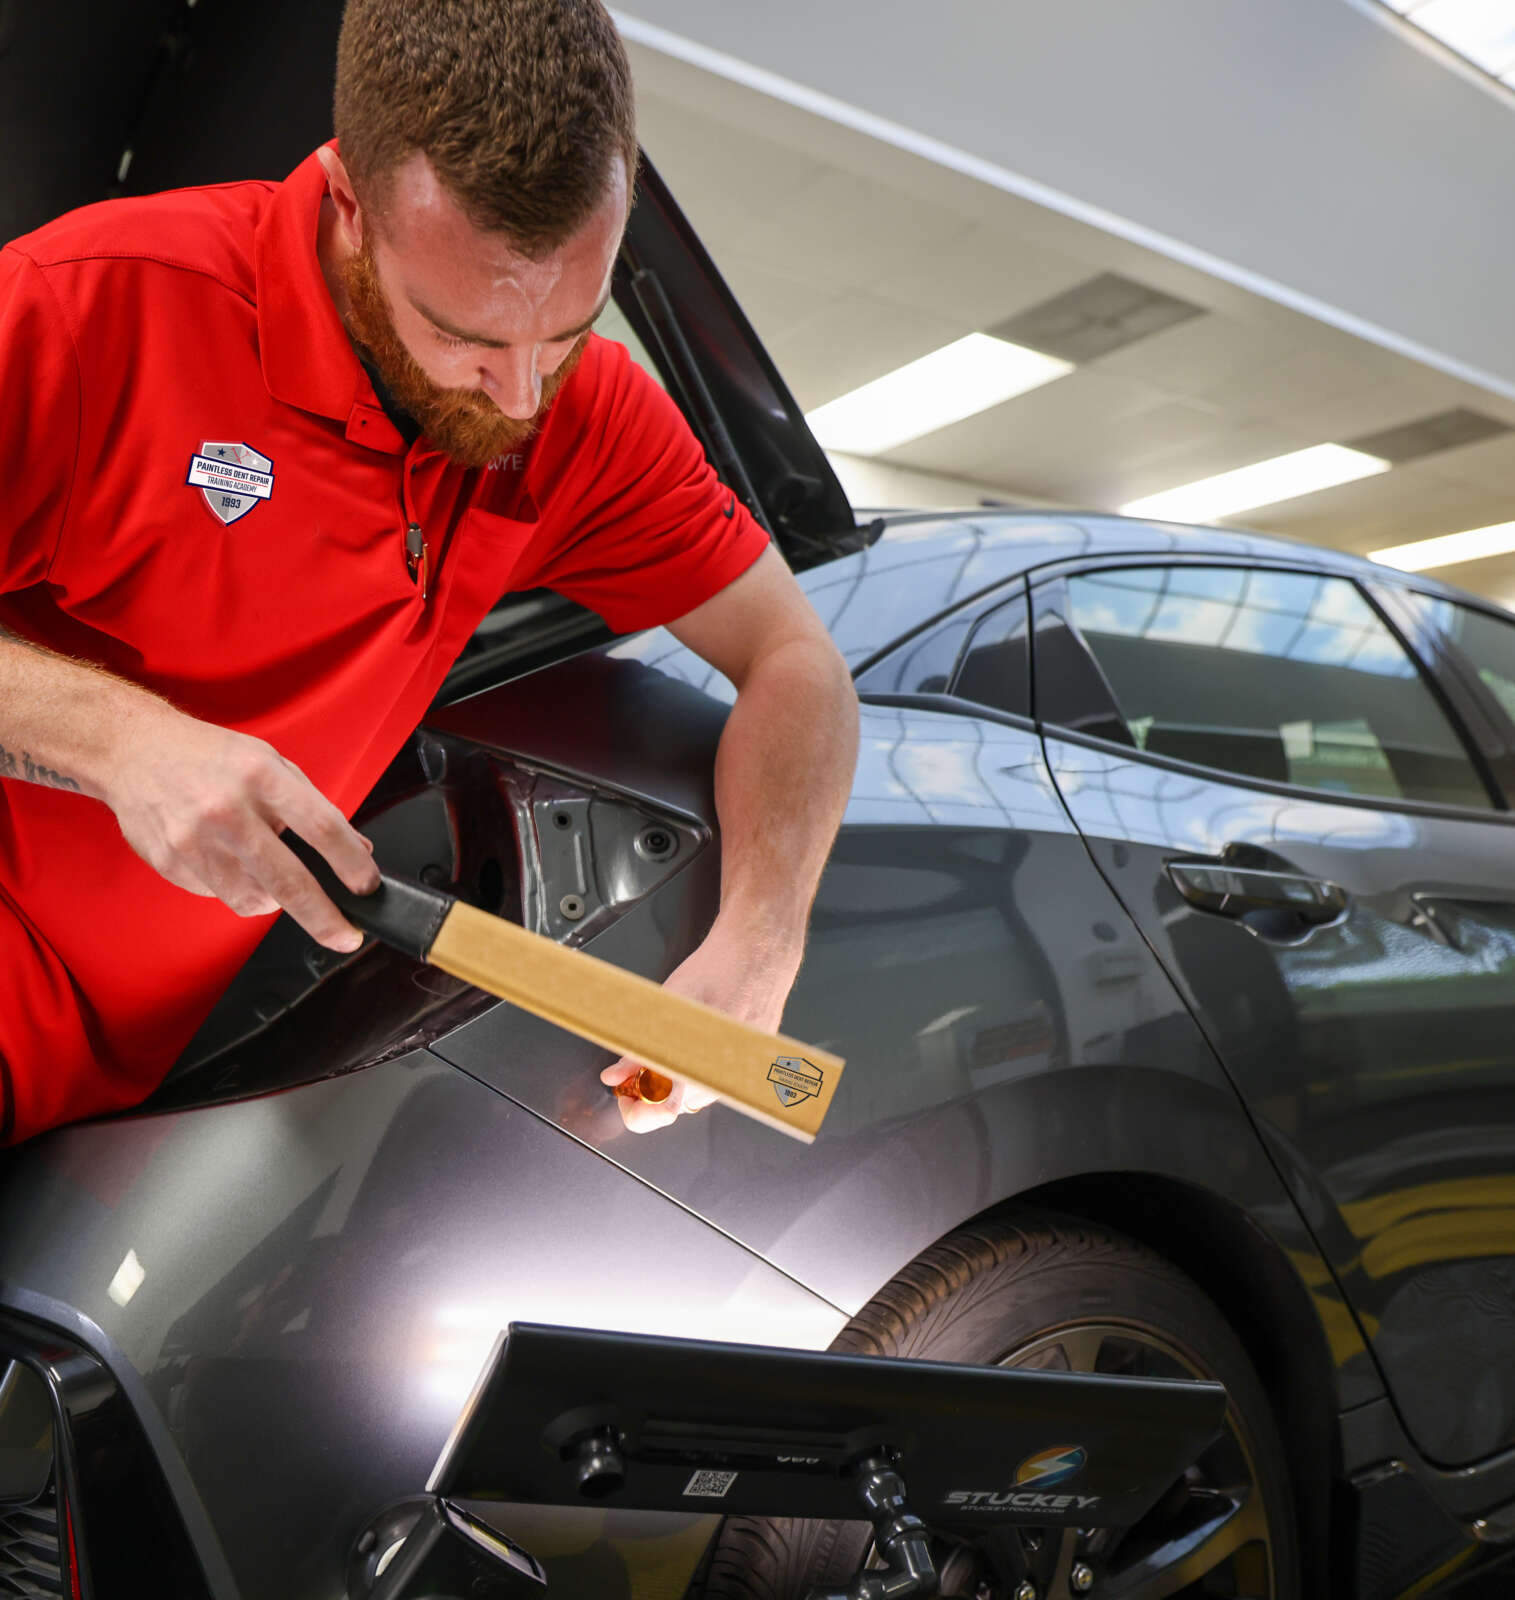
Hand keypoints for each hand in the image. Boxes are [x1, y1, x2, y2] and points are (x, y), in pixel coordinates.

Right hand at [104, 705, 379, 950]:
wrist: (133, 749)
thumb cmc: (210, 756)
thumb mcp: (271, 763)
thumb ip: (314, 807)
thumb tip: (357, 850)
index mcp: (262, 777)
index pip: (322, 829)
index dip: (352, 865)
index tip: (366, 886)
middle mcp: (228, 810)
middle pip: (289, 882)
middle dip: (324, 919)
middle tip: (345, 937)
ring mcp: (195, 840)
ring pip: (252, 899)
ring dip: (271, 898)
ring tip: (265, 869)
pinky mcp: (170, 862)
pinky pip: (217, 895)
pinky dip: (233, 885)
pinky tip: (222, 856)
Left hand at [600, 920, 801, 1132]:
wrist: (757, 953)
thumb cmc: (716, 974)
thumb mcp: (663, 1011)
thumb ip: (637, 1052)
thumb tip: (615, 1075)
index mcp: (697, 1070)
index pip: (660, 1113)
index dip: (636, 1104)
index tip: (626, 1087)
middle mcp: (722, 1080)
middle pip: (677, 1104)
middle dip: (654, 1085)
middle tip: (642, 1056)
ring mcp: (739, 1074)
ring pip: (697, 1091)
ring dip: (678, 1074)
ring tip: (674, 1038)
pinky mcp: (751, 1065)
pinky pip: (718, 1078)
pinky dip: (702, 1064)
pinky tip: (698, 1036)